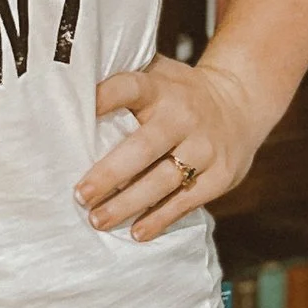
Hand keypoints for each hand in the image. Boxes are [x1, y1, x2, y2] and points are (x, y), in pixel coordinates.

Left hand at [76, 56, 268, 241]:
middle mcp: (184, 116)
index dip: (106, 98)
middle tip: (81, 195)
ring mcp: (205, 146)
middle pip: (144, 147)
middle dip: (110, 173)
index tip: (81, 112)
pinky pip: (187, 200)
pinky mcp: (221, 174)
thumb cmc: (180, 94)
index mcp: (161, 88)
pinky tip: (137, 232)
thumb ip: (123, 83)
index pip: (131, 88)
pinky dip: (161, 218)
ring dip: (129, 203)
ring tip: (98, 220)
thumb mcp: (158, 75)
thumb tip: (66, 90)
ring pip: (164, 179)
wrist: (241, 103)